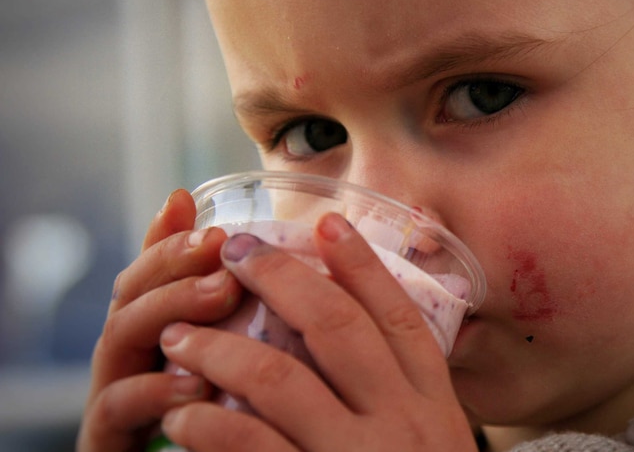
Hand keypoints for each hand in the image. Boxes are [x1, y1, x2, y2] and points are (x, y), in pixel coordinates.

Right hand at [77, 189, 241, 451]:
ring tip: (221, 293)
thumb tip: (283, 259)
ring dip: (169, 307)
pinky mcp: (108, 434)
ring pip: (120, 334)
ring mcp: (113, 387)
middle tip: (220, 246)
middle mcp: (130, 349)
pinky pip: (119, 405)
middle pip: (133, 289)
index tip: (202, 209)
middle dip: (175, 259)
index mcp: (155, 324)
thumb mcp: (231, 353)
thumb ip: (241, 310)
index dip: (172, 235)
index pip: (153, 267)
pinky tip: (199, 383)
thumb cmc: (213, 414)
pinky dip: (157, 390)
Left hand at [156, 212, 477, 451]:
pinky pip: (252, 449)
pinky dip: (210, 425)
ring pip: (282, 379)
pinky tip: (184, 413)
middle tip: (236, 249)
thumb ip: (403, 390)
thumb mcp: (432, 441)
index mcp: (433, 403)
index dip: (362, 264)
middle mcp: (402, 423)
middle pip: (336, 328)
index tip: (326, 222)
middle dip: (281, 279)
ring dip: (222, 348)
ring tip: (180, 335)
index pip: (399, 316)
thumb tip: (365, 325)